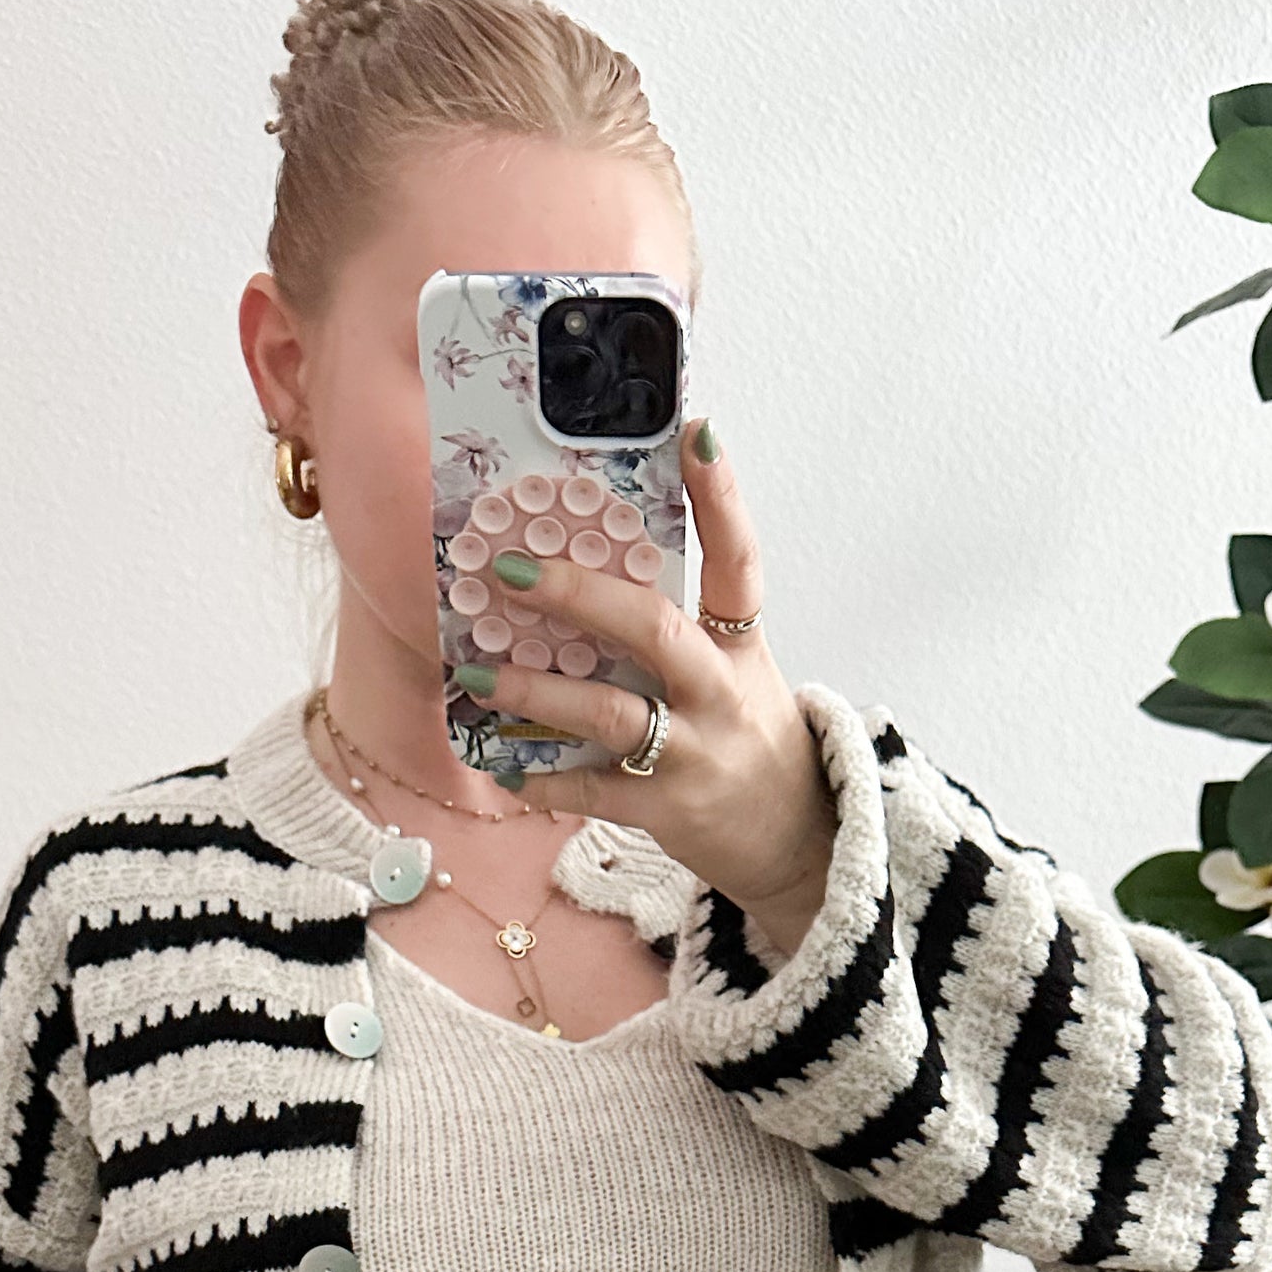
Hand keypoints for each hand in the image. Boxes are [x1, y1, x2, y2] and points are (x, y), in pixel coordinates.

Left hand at [455, 419, 837, 957]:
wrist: (794, 841)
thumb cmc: (745, 740)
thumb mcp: (735, 671)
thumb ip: (678, 627)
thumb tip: (588, 568)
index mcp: (739, 645)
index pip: (739, 558)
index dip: (721, 496)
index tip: (695, 431)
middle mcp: (720, 691)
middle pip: (653, 628)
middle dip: (577, 595)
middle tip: (509, 569)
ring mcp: (696, 752)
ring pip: (613, 713)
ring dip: (537, 694)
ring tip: (477, 676)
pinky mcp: (667, 809)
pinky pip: (592, 790)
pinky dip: (540, 780)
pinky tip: (498, 764)